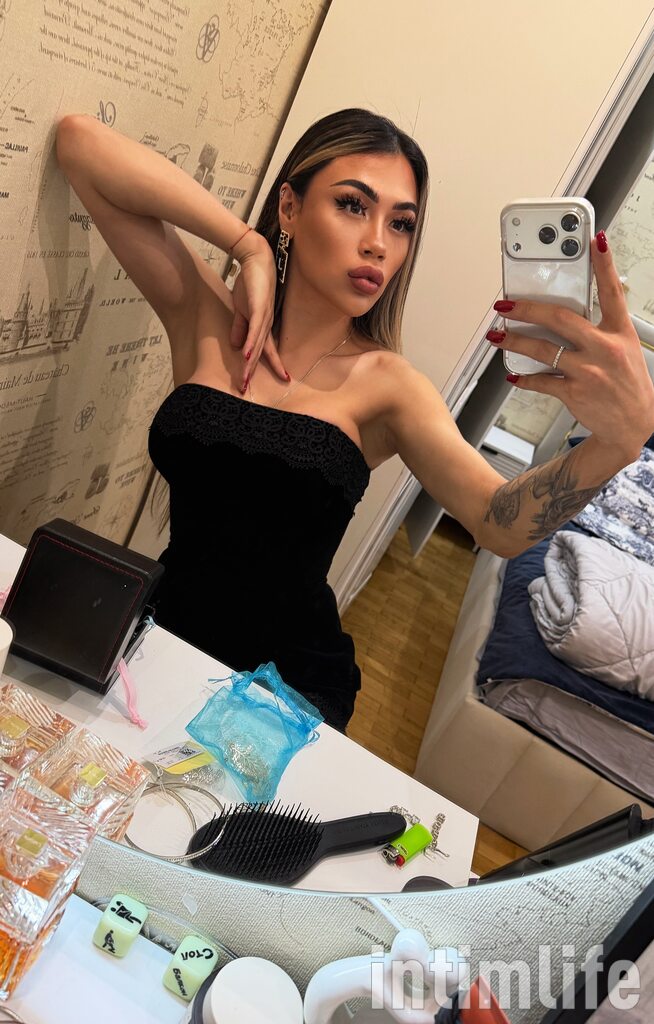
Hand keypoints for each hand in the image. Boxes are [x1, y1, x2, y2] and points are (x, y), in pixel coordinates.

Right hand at [229, 229, 288, 391]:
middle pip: (260, 353)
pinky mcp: (259, 307)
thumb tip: (237, 347)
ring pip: (257, 344)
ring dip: (250, 363)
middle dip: (253, 372)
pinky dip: (251, 343)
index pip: (264, 351)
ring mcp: (264, 316)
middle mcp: (266, 324)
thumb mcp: (242, 309)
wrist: (255, 258)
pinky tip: (247, 355)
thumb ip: (240, 327)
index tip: (271, 381)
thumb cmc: (250, 283)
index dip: (267, 366)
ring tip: (244, 379)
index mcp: (262, 325)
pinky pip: (255, 329)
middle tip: (246, 391)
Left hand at [488, 233, 653, 459]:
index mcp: (619, 333)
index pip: (612, 292)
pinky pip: (541, 381)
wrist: (633, 427)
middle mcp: (605, 349)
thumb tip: (570, 315)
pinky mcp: (574, 392)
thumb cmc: (627, 386)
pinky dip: (524, 378)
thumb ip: (603, 330)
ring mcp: (588, 371)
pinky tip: (513, 375)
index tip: (596, 241)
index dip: (605, 264)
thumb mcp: (625, 350)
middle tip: (506, 305)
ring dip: (514, 342)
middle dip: (528, 309)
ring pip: (542, 350)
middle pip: (560, 318)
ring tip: (497, 336)